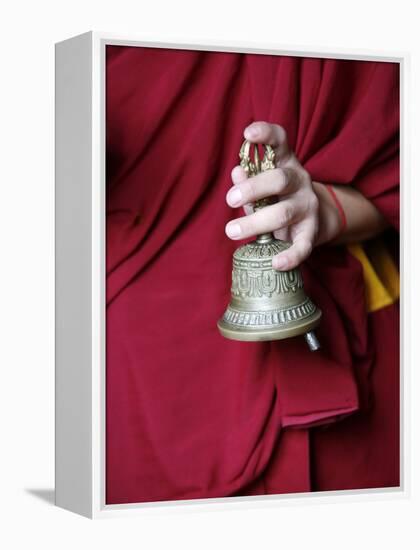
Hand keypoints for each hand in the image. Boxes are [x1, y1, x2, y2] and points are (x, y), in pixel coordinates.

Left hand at [225, 121, 328, 270]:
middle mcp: (300, 181)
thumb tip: (236, 172)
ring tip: (231, 231)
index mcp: (286, 163)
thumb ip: (248, 180)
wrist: (314, 221)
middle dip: (253, 189)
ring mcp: (308, 207)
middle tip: (229, 199)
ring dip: (255, 223)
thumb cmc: (277, 199)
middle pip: (279, 179)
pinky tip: (277, 263)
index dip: (266, 134)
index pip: (280, 141)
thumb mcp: (262, 185)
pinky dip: (290, 256)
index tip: (248, 134)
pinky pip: (302, 246)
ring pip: (283, 213)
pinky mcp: (311, 233)